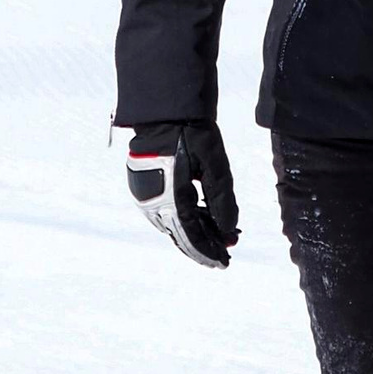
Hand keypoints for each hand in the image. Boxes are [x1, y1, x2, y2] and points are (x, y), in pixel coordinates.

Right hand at [124, 122, 239, 268]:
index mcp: (170, 197)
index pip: (191, 235)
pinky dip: (184, 220)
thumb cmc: (190, 132)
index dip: (208, 251)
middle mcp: (153, 202)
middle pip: (180, 234)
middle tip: (224, 257)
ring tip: (218, 239)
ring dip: (195, 233)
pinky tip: (201, 221)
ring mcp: (146, 195)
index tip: (223, 263)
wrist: (163, 110)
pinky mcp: (144, 188)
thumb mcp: (214, 164)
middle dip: (203, 247)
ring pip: (172, 225)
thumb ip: (222, 200)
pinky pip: (166, 212)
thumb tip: (229, 230)